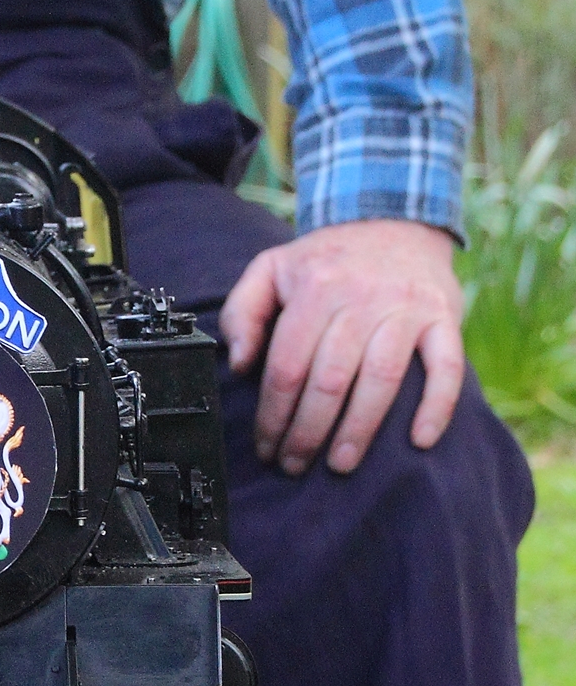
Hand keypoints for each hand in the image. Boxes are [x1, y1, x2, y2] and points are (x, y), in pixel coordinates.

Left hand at [220, 219, 463, 475]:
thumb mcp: (270, 269)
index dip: (273, 414)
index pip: (287, 365)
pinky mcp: (443, 316)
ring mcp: (406, 308)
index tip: (266, 446)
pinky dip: (437, 405)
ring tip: (340, 465)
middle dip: (308, 432)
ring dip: (359, 430)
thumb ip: (242, 312)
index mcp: (315, 289)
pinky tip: (419, 440)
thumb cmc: (326, 260)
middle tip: (294, 465)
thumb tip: (239, 363)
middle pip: (330, 380)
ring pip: (381, 379)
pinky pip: (446, 366)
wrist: (394, 220)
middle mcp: (361, 297)